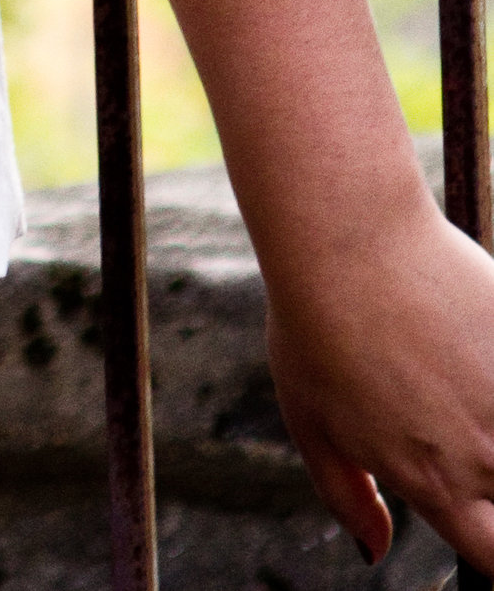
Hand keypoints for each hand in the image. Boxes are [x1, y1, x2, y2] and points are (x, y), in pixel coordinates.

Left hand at [266, 189, 493, 570]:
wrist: (351, 237)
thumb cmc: (317, 326)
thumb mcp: (312, 424)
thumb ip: (348, 497)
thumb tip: (374, 551)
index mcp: (435, 484)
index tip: (488, 523)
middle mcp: (485, 456)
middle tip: (471, 441)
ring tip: (467, 386)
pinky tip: (482, 352)